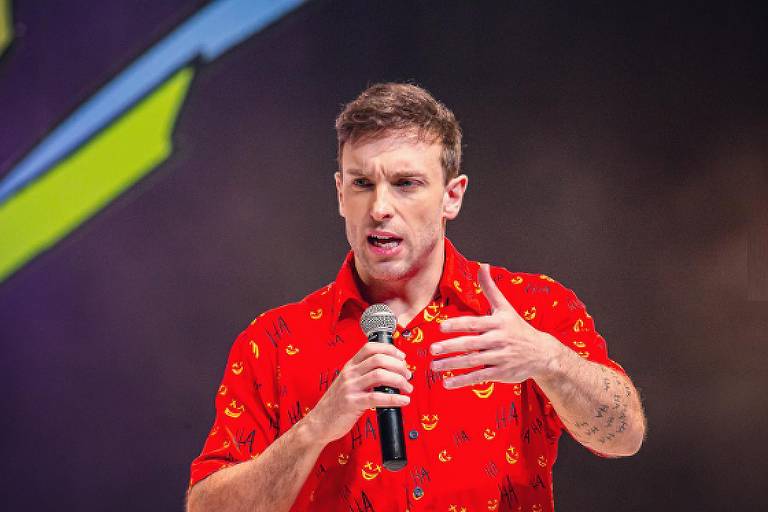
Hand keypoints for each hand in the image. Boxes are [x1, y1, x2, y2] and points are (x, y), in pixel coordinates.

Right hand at [302, 342, 412, 445]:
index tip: (402, 357)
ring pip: (380, 375)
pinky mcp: (352, 403)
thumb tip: (390, 372)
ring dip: (399, 380)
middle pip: (379, 359)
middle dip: (398, 365)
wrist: (319, 422)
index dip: (389, 349)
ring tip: (407, 387)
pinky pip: (377, 398)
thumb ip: (364, 375)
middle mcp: (350, 374)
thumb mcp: (348, 383)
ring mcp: (350, 388)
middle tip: (408, 374)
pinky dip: (394, 398)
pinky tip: (403, 401)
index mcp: (350, 366)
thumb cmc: (337, 404)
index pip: (370, 347)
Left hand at [429, 264, 564, 388]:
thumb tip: (483, 265)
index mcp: (497, 323)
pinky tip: (447, 382)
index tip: (441, 327)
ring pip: (472, 362)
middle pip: (471, 344)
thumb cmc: (517, 327)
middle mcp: (498, 340)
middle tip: (432, 350)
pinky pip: (478, 376)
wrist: (542, 353)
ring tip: (434, 366)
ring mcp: (500, 358)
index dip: (457, 325)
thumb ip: (490, 288)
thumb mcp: (505, 307)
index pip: (474, 323)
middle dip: (451, 347)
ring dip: (452, 365)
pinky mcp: (500, 373)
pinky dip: (462, 381)